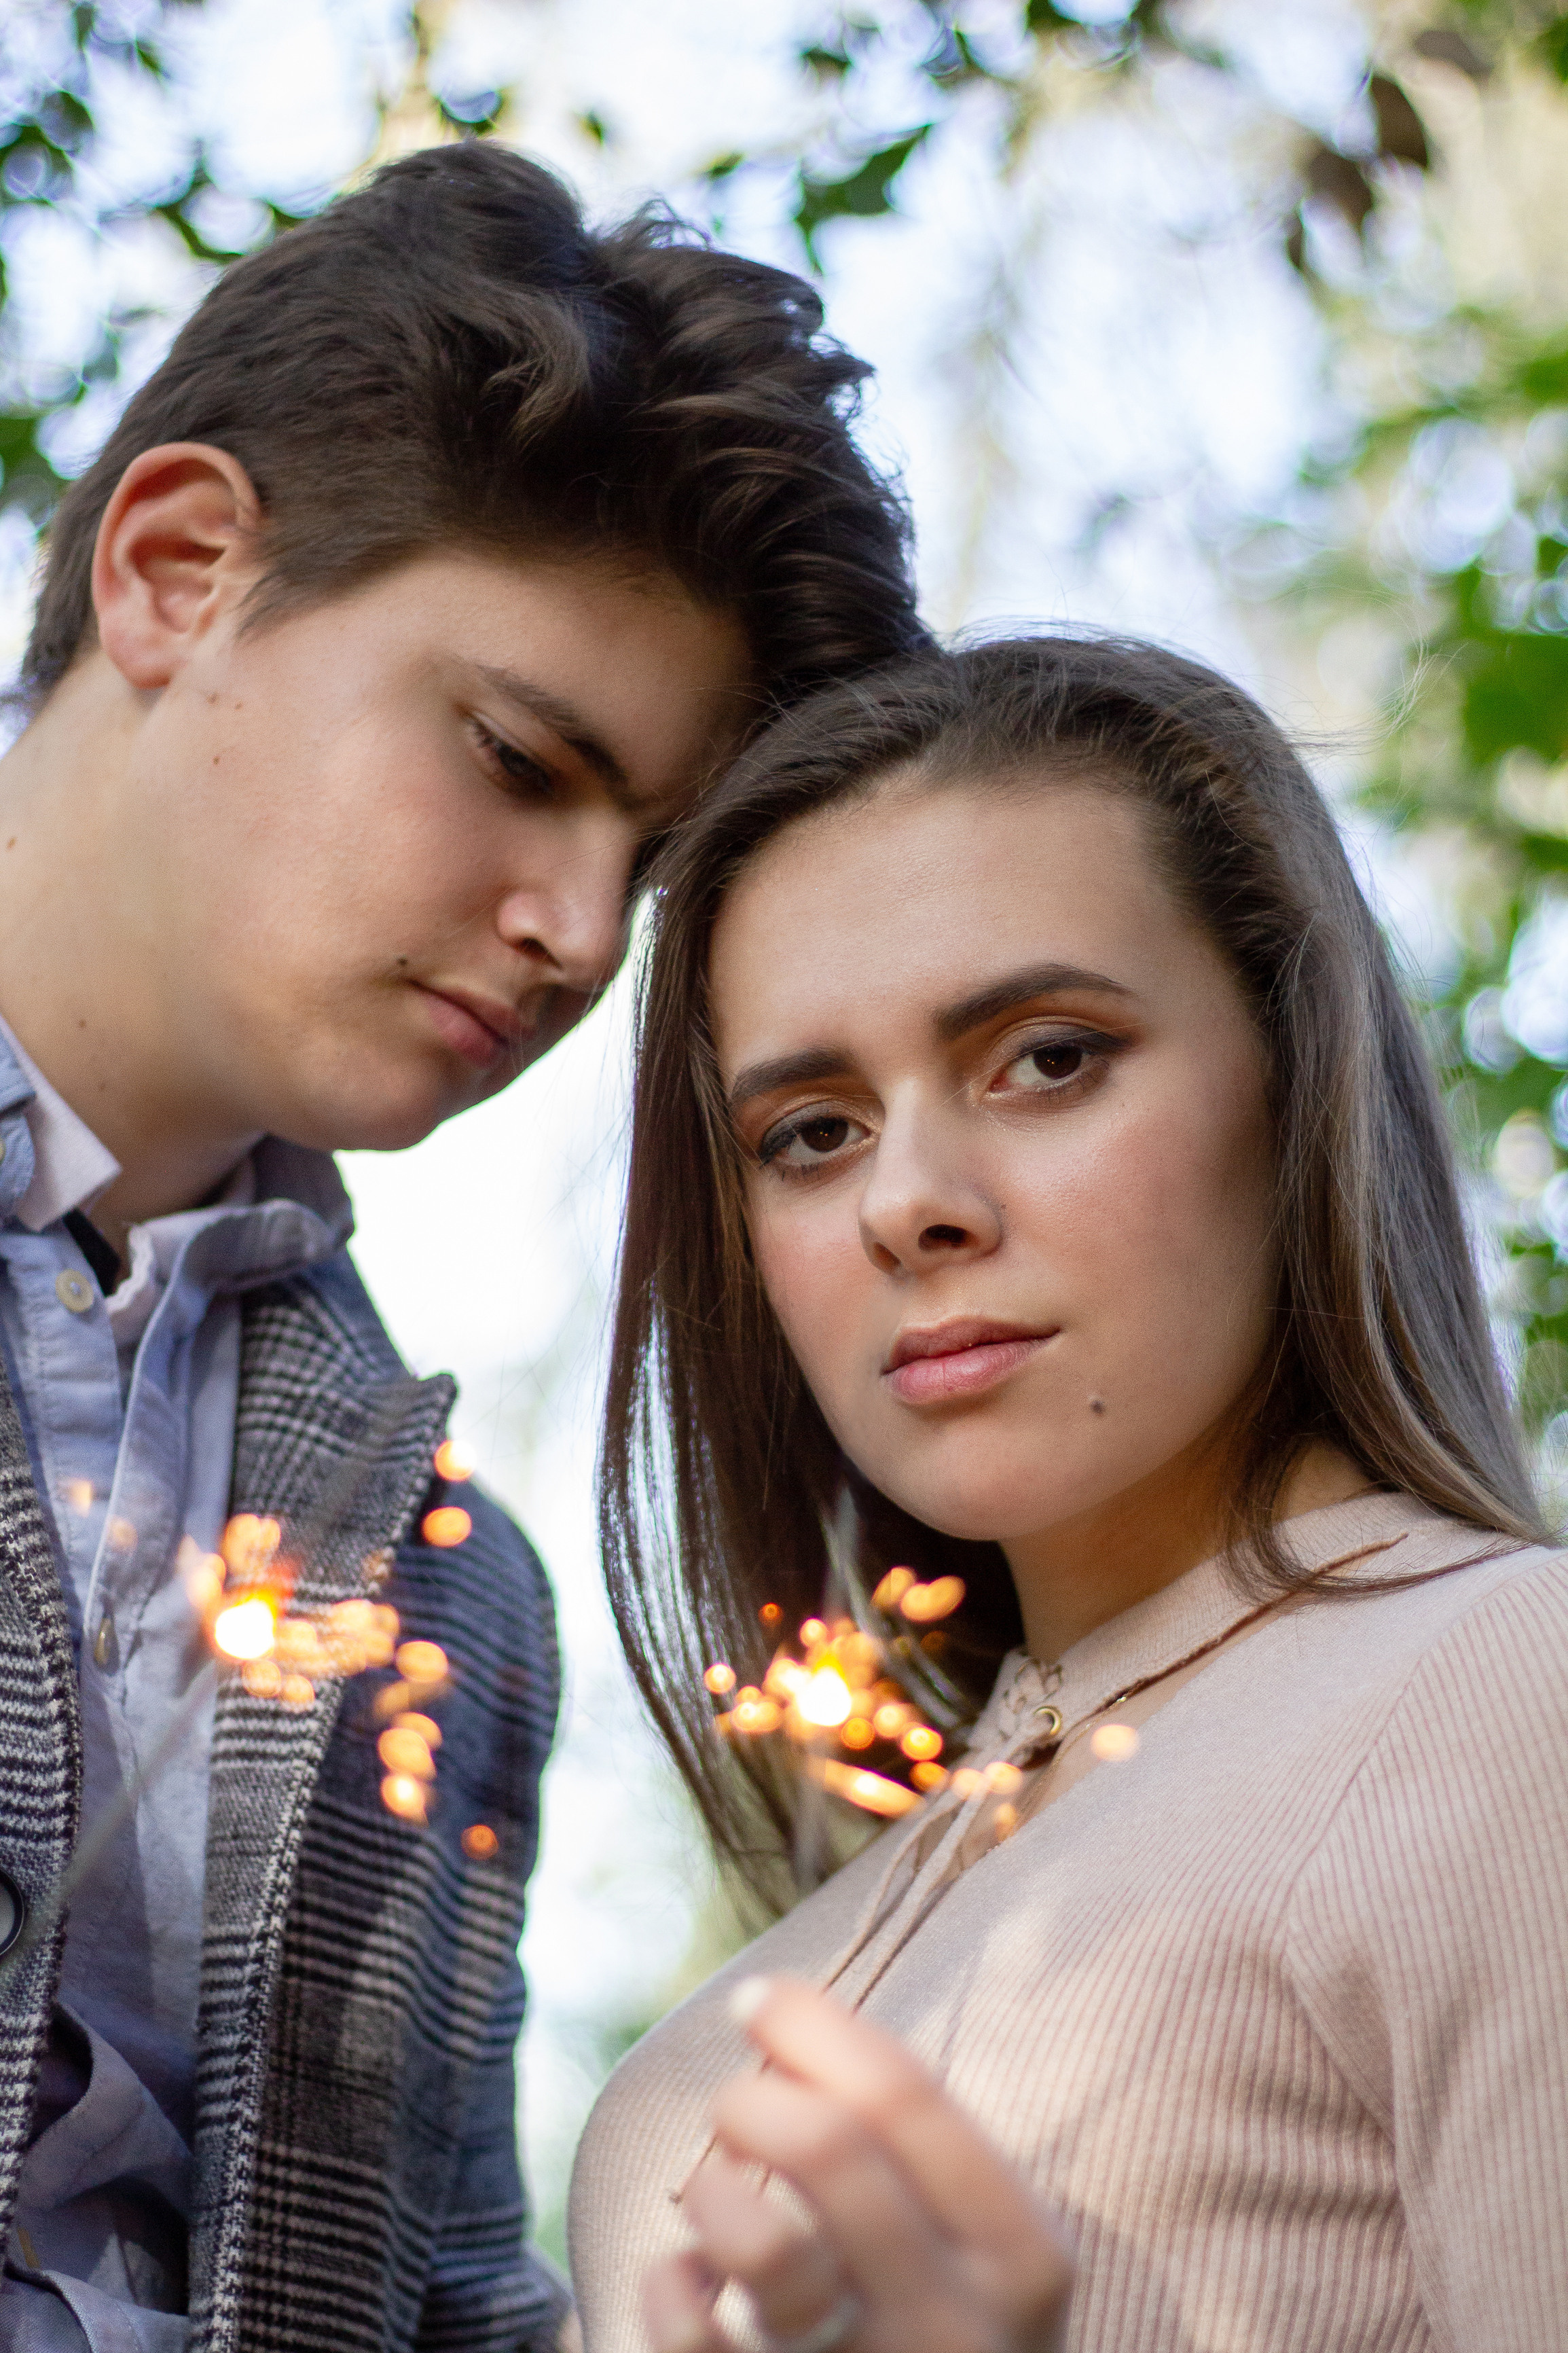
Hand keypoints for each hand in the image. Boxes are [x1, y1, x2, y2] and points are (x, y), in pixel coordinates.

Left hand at [643, 1976, 1071, 2352]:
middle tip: (731, 2109)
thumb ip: (906, 2141)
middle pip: (830, 2151)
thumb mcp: (977, 2242)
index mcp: (1022, 2252)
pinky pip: (696, 2339)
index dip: (813, 2026)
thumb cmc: (947, 2326)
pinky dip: (670, 2288)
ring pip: (766, 2250)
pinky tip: (686, 2280)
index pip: (907, 2094)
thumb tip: (776, 2012)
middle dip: (753, 2100)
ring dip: (714, 2194)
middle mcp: (960, 2323)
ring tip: (714, 2196)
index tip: (754, 1998)